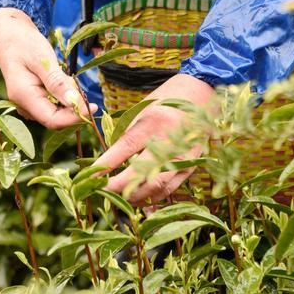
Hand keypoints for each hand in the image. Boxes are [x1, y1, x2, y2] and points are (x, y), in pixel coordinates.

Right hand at [0, 7, 96, 128]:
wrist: (8, 34)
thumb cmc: (23, 42)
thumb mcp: (42, 59)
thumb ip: (57, 82)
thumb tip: (75, 103)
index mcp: (23, 96)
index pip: (52, 120)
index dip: (74, 118)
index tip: (93, 107)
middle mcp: (23, 105)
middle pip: (54, 118)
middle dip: (72, 107)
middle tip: (80, 87)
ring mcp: (26, 103)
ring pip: (54, 112)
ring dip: (67, 100)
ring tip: (67, 78)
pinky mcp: (31, 99)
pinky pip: (51, 104)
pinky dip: (62, 95)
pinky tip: (62, 80)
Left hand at [94, 74, 214, 205]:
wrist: (202, 94)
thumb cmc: (166, 100)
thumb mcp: (142, 110)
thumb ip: (127, 135)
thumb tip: (109, 162)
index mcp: (154, 122)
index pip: (125, 147)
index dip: (106, 164)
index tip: (91, 176)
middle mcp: (170, 141)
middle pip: (141, 172)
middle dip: (119, 186)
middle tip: (102, 191)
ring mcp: (183, 156)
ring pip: (155, 187)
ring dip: (134, 196)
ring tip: (118, 198)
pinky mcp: (190, 167)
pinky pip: (168, 190)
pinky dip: (151, 198)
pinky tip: (138, 199)